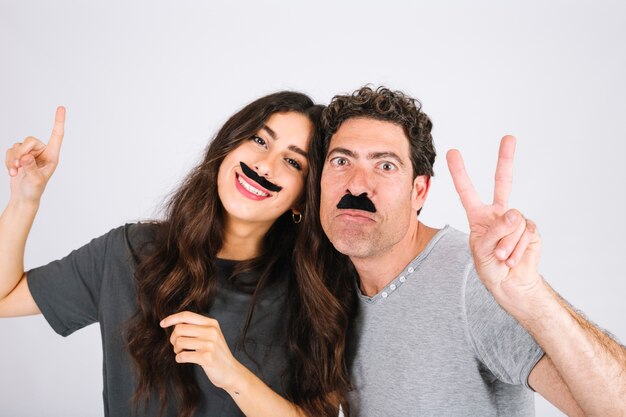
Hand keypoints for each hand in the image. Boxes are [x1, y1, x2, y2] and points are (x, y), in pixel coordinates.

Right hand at [5, 106, 65, 202]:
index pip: (57, 135)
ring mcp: (30, 153)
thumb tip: (26, 157)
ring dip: (13, 159)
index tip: (61, 107)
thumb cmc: (34, 190)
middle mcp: (42, 152)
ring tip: (16, 171)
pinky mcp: (19, 156)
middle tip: (19, 165)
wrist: (24, 197)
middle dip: (22, 152)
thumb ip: (31, 168)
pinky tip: (12, 172)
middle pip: (30, 140)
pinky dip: (8, 161)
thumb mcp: (35, 180)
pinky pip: (10, 150)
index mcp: (52, 156)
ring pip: (18, 145)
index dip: (58, 121)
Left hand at [160, 311, 244, 390]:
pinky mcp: (207, 358)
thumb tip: (174, 323)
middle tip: (177, 346)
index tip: (162, 324)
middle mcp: (211, 331)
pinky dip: (179, 358)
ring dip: (176, 349)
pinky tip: (183, 360)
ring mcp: (210, 344)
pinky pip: (182, 355)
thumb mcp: (211, 335)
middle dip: (173, 338)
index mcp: (212, 323)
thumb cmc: (216, 353)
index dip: (172, 318)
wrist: (230, 371)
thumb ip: (197, 327)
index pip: (187, 315)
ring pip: (179, 342)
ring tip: (181, 352)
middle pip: (180, 328)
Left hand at [446, 136, 542, 301]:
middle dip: (506, 159)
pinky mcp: (531, 229)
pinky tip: (512, 259)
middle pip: (503, 181)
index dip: (459, 172)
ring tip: (501, 257)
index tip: (452, 152)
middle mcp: (498, 213)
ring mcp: (516, 220)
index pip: (467, 190)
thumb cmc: (490, 266)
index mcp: (479, 216)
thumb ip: (495, 231)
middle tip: (509, 137)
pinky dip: (516, 248)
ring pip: (512, 222)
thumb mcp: (482, 250)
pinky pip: (525, 232)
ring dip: (505, 244)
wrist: (510, 284)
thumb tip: (514, 213)